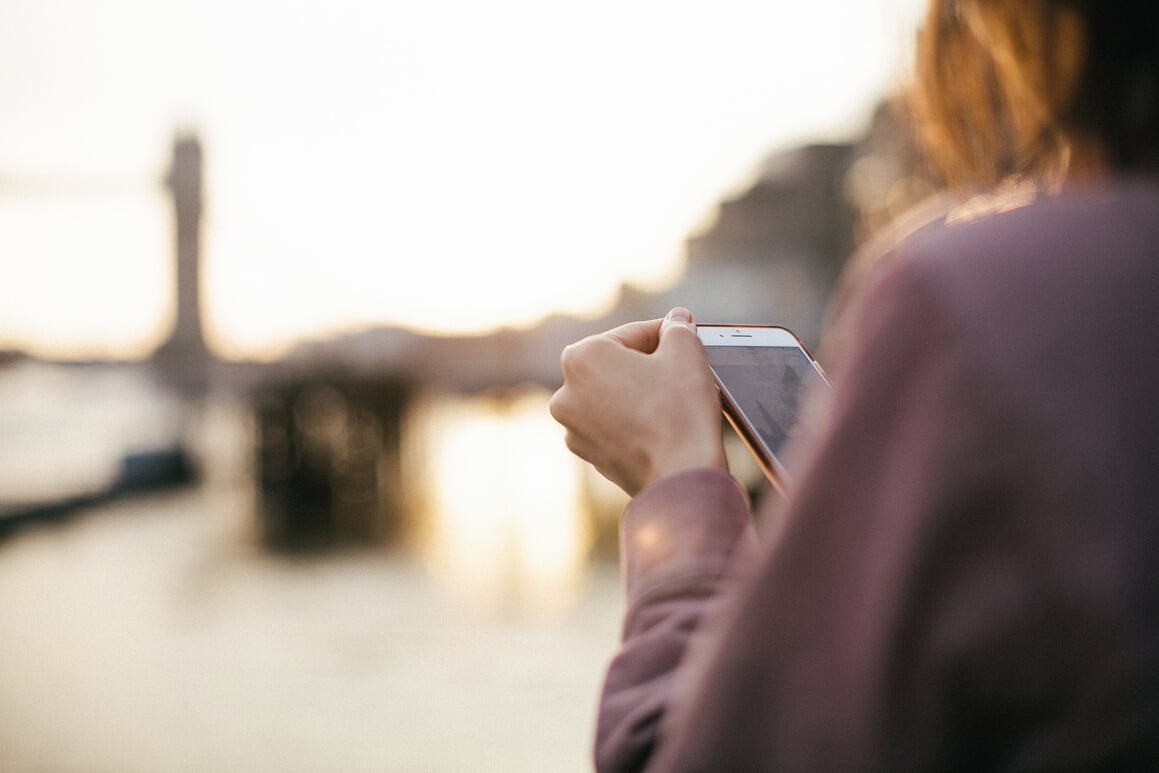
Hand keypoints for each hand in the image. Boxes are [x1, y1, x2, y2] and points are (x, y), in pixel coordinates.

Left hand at [549, 307, 727, 495]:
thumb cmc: (681, 413)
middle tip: (683, 370)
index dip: (667, 335)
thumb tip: (677, 320)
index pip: (633, 334)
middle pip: (618, 364)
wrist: (681, 478)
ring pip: (615, 395)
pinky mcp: (590, 455)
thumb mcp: (687, 352)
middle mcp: (566, 393)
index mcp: (582, 358)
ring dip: (641, 392)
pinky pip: (614, 425)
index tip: (686, 339)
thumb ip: (678, 328)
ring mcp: (574, 428)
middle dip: (650, 364)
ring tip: (674, 400)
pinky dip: (635, 421)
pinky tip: (662, 425)